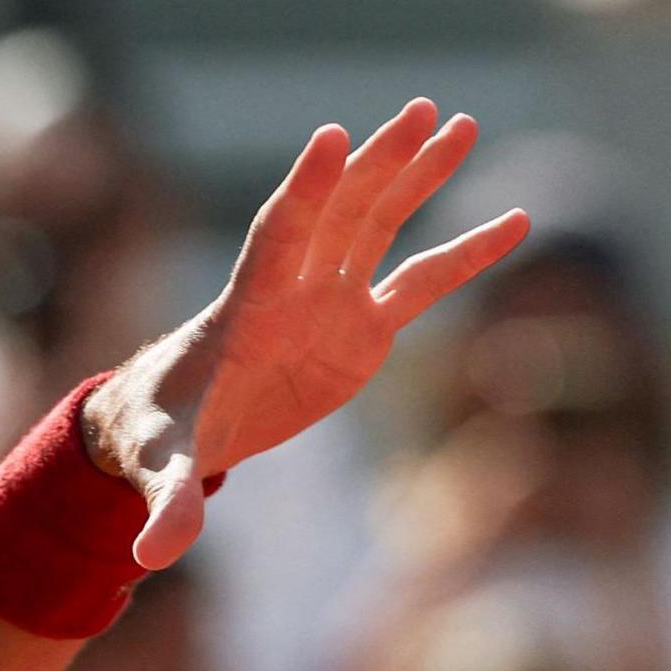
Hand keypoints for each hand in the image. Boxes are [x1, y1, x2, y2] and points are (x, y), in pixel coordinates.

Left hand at [85, 98, 530, 568]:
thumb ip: (167, 504)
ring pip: (377, 227)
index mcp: (242, 312)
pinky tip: (519, 223)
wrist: (164, 424)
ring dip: (415, 177)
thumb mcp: (160, 468)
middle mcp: (289, 293)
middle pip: (337, 216)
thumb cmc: (153, 436)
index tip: (329, 139)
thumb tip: (152, 558)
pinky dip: (465, 254)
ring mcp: (327, 304)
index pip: (275, 241)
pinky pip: (420, 283)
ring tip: (462, 121)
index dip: (302, 194)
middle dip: (376, 167)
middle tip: (421, 112)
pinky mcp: (358, 330)